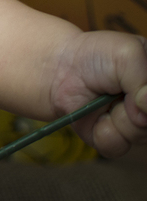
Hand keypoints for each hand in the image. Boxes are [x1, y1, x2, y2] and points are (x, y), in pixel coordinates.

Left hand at [50, 30, 146, 156]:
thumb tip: (146, 108)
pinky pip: (117, 145)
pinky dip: (103, 130)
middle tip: (124, 93)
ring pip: (141, 135)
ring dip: (120, 117)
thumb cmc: (98, 56)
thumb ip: (144, 80)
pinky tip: (98, 116)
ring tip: (109, 100)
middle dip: (140, 108)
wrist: (62, 68)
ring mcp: (142, 128)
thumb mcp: (127, 55)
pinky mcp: (119, 141)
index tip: (140, 93)